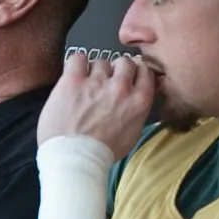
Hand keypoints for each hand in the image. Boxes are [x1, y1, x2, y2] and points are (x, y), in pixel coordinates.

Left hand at [36, 53, 155, 159]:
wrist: (74, 160)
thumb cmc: (101, 153)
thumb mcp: (132, 134)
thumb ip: (137, 111)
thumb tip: (137, 96)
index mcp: (139, 101)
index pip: (145, 71)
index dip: (136, 71)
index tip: (129, 74)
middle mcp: (120, 88)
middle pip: (124, 62)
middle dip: (116, 70)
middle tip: (107, 81)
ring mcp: (96, 83)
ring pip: (101, 61)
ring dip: (94, 71)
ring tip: (87, 87)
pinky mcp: (73, 81)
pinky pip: (78, 58)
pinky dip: (76, 64)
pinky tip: (74, 75)